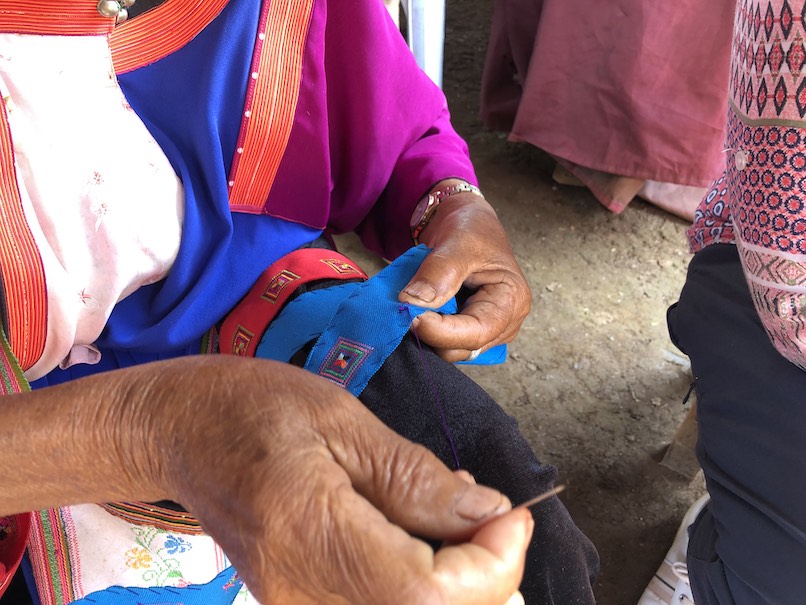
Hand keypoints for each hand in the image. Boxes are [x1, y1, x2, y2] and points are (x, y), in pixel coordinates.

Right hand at [133, 357, 532, 603]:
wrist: (181, 433)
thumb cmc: (253, 408)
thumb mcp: (340, 418)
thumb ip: (413, 476)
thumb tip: (487, 514)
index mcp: (307, 529)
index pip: (425, 595)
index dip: (489, 565)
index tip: (511, 513)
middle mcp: (301, 592)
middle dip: (485, 576)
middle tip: (494, 514)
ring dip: (458, 582)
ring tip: (455, 515)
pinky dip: (424, 584)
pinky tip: (422, 534)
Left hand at [399, 181, 531, 361]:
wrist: (465, 224)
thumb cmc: (472, 228)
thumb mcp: (457, 242)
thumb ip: (439, 272)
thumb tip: (413, 301)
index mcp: (511, 301)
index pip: (475, 333)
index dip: (440, 331)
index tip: (409, 314)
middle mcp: (504, 323)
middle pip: (462, 348)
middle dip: (431, 333)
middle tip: (405, 305)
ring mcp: (487, 331)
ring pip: (450, 350)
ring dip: (427, 333)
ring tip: (413, 304)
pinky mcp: (468, 332)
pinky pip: (444, 344)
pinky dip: (427, 331)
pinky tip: (418, 311)